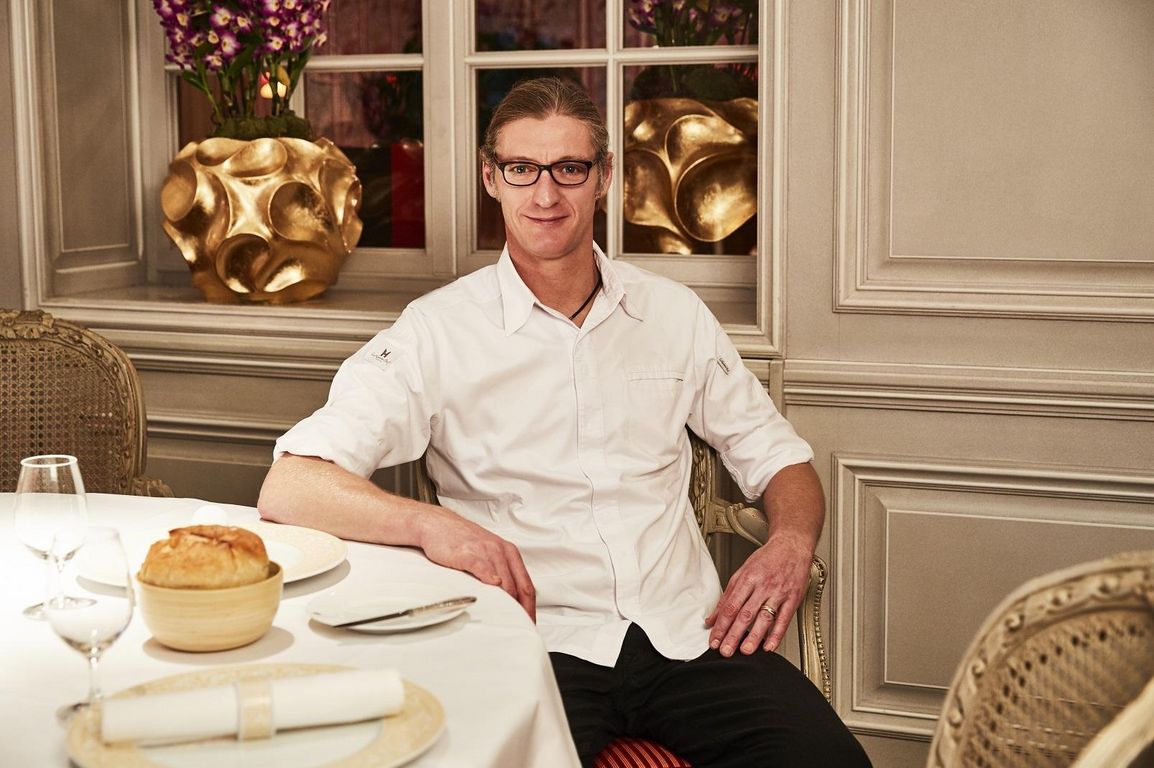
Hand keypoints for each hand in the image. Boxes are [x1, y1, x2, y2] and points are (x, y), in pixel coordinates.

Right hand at [417, 508, 536, 620]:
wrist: (439, 524)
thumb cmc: (463, 540)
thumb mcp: (489, 553)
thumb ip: (501, 572)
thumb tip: (510, 598)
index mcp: (509, 553)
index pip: (526, 585)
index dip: (530, 608)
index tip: (528, 623)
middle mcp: (501, 551)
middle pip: (516, 588)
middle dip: (518, 611)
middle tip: (517, 627)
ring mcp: (485, 551)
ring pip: (503, 581)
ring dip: (506, 603)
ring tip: (505, 621)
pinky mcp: (467, 553)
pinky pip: (482, 567)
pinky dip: (489, 578)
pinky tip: (493, 587)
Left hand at [705, 534, 811, 656]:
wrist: (791, 546)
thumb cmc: (766, 560)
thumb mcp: (742, 573)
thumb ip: (727, 596)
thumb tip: (712, 618)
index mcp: (747, 579)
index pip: (730, 606)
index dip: (721, 625)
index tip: (714, 640)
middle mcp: (762, 586)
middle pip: (745, 614)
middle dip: (734, 634)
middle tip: (726, 651)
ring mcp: (778, 593)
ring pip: (764, 617)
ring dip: (754, 636)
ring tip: (745, 651)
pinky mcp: (793, 599)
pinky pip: (784, 619)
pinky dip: (777, 634)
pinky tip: (769, 646)